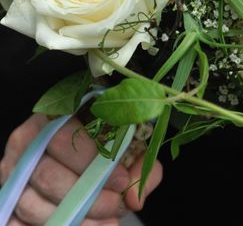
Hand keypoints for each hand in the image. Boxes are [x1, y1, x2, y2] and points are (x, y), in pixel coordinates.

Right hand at [0, 114, 162, 225]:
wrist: (87, 151)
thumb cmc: (110, 142)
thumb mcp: (132, 144)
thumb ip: (141, 165)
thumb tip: (134, 198)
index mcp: (55, 116)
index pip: (64, 138)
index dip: (93, 162)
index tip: (122, 180)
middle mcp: (27, 142)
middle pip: (47, 174)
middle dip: (87, 196)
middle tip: (116, 204)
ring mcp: (14, 172)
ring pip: (32, 204)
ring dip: (73, 219)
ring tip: (107, 221)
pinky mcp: (9, 199)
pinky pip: (18, 223)